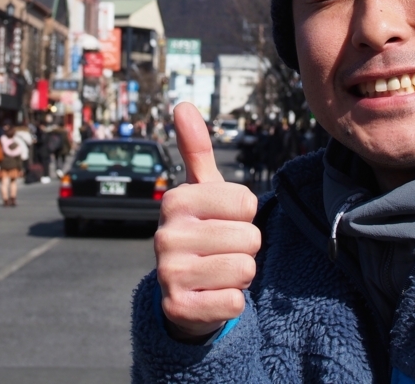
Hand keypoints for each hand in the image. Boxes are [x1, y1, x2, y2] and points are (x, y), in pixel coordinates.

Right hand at [155, 104, 259, 339]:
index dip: (244, 214)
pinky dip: (231, 302)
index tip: (222, 220)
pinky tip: (211, 295)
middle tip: (221, 250)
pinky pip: (235, 303)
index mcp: (175, 200)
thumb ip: (195, 148)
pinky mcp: (178, 309)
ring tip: (216, 270)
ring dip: (239, 274)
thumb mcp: (201, 190)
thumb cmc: (201, 229)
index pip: (246, 201)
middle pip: (250, 238)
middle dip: (245, 247)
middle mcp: (165, 235)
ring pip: (245, 270)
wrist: (181, 290)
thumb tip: (182, 104)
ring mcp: (169, 274)